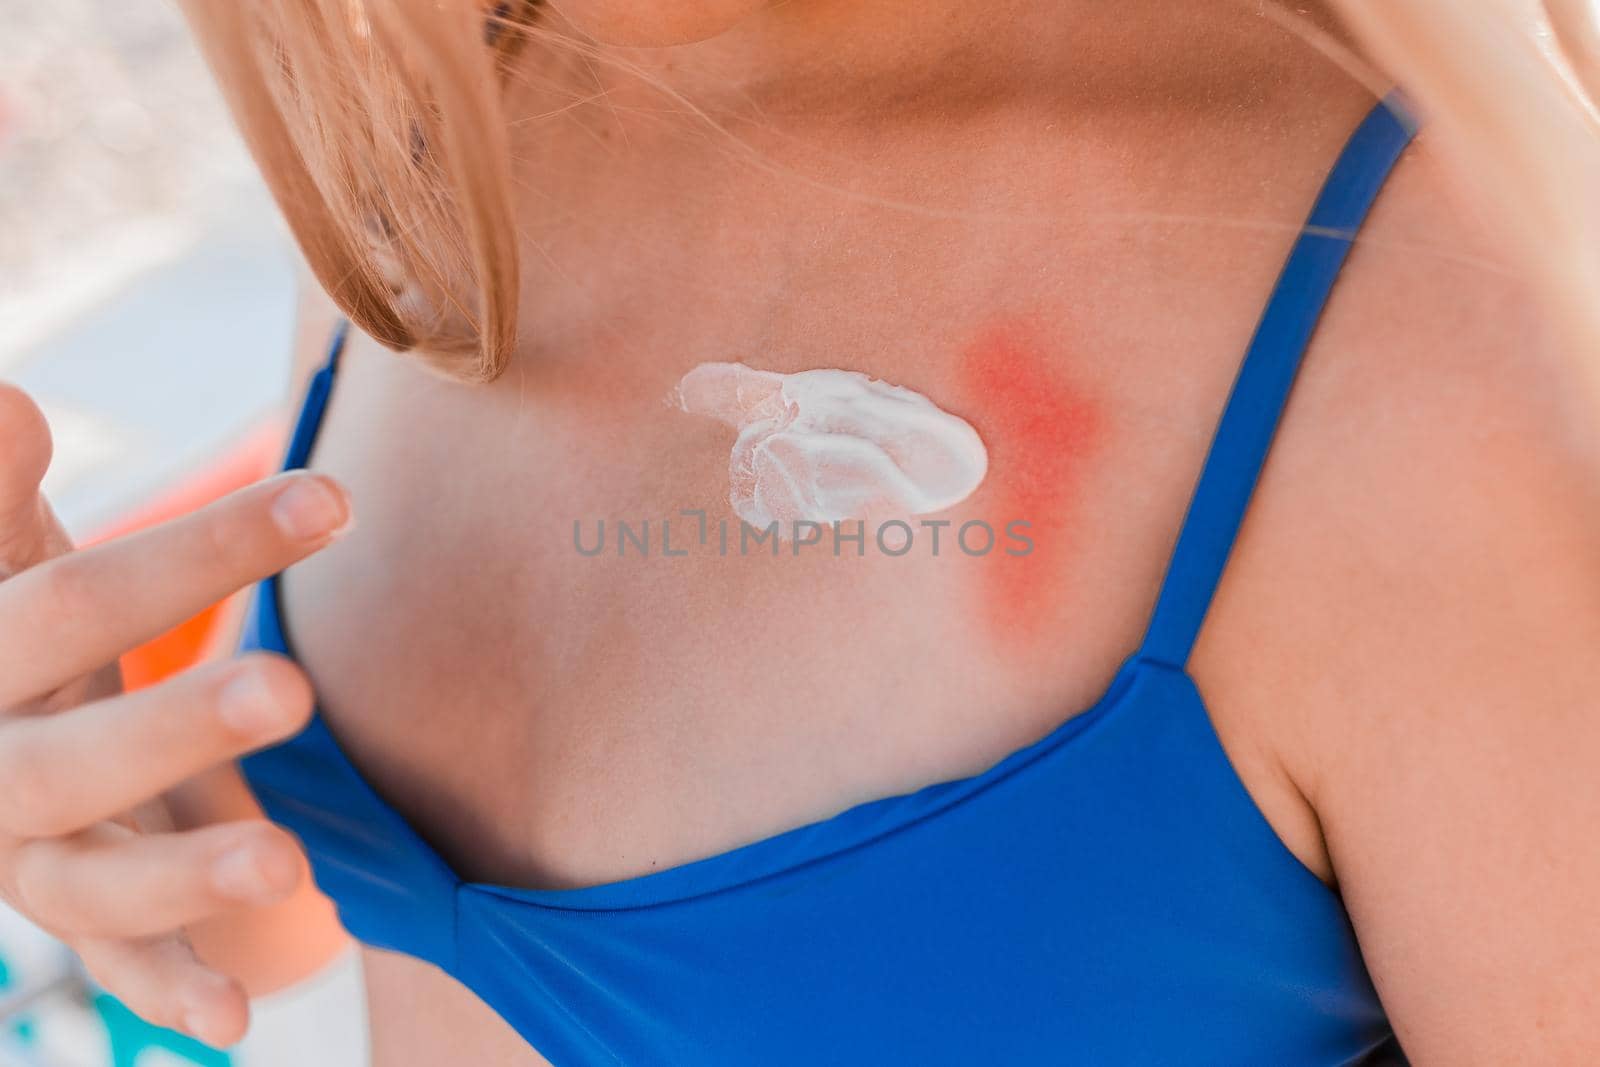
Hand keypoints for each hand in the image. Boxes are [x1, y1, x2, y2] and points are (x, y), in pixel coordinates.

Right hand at [0, 383, 350, 1046]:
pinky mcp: (69, 912)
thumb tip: (6, 399)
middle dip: (176, 728)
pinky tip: (241, 1024)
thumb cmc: (9, 615)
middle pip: (71, 760)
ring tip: (287, 865)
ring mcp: (21, 856)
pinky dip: (169, 994)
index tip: (333, 499)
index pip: (73, 606)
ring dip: (182, 880)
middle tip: (291, 691)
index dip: (202, 552)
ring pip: (84, 887)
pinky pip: (113, 969)